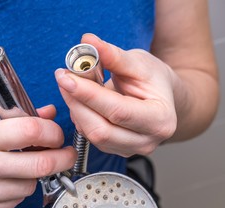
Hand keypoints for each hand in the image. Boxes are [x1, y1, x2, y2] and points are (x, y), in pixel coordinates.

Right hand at [0, 105, 76, 207]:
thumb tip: (48, 114)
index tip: (56, 134)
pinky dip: (17, 191)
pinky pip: (18, 202)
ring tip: (17, 168)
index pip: (30, 131)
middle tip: (65, 154)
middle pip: (41, 164)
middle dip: (62, 158)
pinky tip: (1, 184)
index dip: (52, 131)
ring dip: (33, 176)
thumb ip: (13, 123)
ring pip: (31, 185)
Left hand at [55, 33, 176, 156]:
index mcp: (160, 119)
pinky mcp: (113, 149)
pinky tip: (80, 100)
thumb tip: (88, 41)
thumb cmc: (153, 80)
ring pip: (91, 135)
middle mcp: (146, 141)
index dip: (88, 94)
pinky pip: (89, 137)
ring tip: (71, 85)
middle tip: (63, 78)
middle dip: (76, 102)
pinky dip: (79, 117)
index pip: (118, 111)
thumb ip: (113, 56)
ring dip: (75, 109)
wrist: (161, 99)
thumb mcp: (138, 62)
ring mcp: (129, 149)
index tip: (66, 77)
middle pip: (100, 129)